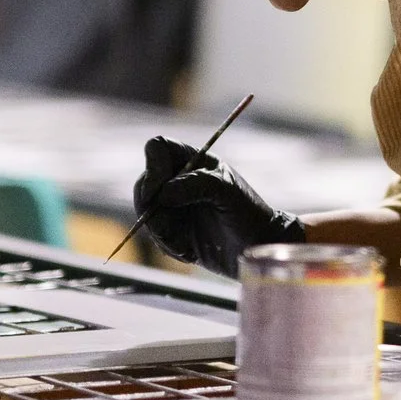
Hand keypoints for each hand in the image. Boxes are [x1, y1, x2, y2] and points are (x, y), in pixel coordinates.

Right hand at [133, 135, 307, 276]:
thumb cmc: (248, 213)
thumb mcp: (227, 192)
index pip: (158, 148)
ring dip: (161, 231)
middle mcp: (180, 181)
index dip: (153, 166)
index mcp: (194, 161)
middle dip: (151, 206)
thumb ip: (196, 185)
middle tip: (168, 226)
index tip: (160, 189)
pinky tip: (189, 251)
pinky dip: (167, 245)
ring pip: (145, 213)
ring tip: (185, 243)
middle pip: (144, 183)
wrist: (257, 248)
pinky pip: (154, 236)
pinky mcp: (173, 230)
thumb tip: (163, 194)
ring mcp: (174, 206)